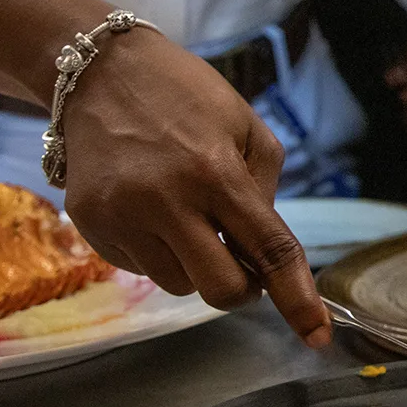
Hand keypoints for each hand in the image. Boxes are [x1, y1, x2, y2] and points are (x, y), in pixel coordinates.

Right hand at [57, 28, 329, 346]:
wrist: (96, 70)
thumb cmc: (184, 94)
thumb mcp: (246, 126)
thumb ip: (265, 189)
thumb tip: (262, 252)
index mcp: (215, 172)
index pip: (267, 250)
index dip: (296, 298)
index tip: (317, 336)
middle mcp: (165, 201)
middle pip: (219, 290)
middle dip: (242, 288)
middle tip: (242, 260)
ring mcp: (120, 216)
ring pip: (178, 285)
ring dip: (195, 266)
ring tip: (187, 216)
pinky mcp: (90, 223)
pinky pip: (139, 267)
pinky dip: (158, 252)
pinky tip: (151, 209)